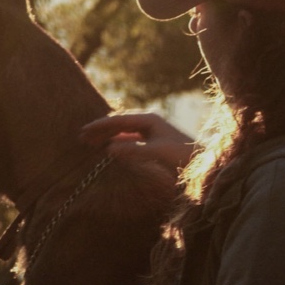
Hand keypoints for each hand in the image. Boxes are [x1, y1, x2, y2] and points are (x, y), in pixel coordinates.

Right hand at [80, 111, 196, 171]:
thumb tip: (109, 149)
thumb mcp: (156, 151)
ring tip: (91, 143)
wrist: (202, 164)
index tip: (84, 130)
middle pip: (119, 125)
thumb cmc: (182, 155)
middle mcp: (149, 124)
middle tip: (81, 136)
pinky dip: (118, 145)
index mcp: (149, 120)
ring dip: (108, 138)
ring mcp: (152, 134)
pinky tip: (110, 150)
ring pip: (124, 134)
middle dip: (101, 130)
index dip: (100, 125)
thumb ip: (133, 150)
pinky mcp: (154, 145)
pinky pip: (130, 142)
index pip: (118, 120)